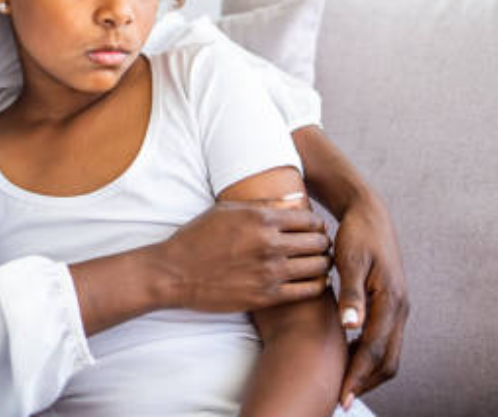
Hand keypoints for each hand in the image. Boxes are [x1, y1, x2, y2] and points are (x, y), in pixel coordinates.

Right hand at [156, 200, 331, 311]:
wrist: (174, 273)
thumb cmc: (198, 238)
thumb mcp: (227, 211)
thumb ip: (263, 205)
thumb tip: (292, 201)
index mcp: (261, 219)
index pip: (309, 220)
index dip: (317, 224)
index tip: (315, 229)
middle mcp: (269, 244)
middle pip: (318, 243)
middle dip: (323, 244)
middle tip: (321, 247)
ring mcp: (270, 272)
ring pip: (317, 267)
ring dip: (323, 264)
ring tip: (320, 264)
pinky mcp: (266, 296)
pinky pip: (307, 291)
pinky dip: (316, 285)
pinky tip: (314, 282)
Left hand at [290, 125, 409, 406]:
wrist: (370, 213)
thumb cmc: (357, 235)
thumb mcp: (351, 261)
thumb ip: (351, 294)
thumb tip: (350, 326)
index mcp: (391, 299)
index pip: (375, 350)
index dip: (358, 375)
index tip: (341, 395)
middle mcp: (400, 308)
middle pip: (388, 360)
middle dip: (366, 382)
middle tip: (340, 398)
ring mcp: (398, 307)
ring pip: (389, 353)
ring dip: (369, 372)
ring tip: (343, 385)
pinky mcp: (392, 305)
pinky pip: (385, 340)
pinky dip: (370, 356)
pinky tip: (348, 358)